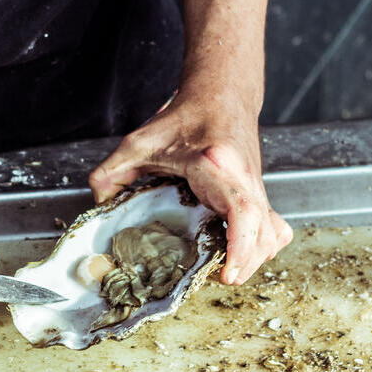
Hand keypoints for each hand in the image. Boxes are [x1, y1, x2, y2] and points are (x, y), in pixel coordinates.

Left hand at [89, 93, 291, 284]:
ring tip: (228, 268)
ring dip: (255, 256)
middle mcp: (243, 179)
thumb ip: (111, 172)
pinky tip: (239, 251)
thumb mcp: (139, 142)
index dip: (241, 246)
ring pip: (273, 231)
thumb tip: (97, 202)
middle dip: (247, 262)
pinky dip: (262, 244)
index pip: (241, 210)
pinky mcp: (258, 192)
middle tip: (223, 278)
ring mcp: (256, 186)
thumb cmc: (185, 116)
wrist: (220, 94)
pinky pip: (273, 225)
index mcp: (215, 166)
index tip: (228, 271)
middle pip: (264, 230)